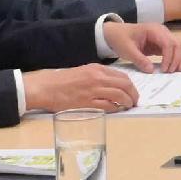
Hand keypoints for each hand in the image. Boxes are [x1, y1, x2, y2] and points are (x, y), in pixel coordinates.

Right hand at [20, 64, 138, 113]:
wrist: (45, 87)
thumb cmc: (62, 80)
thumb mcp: (83, 72)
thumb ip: (98, 76)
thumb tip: (112, 85)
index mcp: (97, 69)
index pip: (122, 76)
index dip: (131, 85)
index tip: (132, 91)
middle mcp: (97, 78)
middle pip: (125, 85)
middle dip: (133, 94)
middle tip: (135, 101)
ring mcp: (93, 91)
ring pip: (119, 96)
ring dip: (127, 102)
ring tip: (128, 106)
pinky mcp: (87, 103)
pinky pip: (108, 106)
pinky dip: (115, 108)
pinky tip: (116, 110)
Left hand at [106, 21, 180, 71]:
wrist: (114, 33)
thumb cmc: (120, 38)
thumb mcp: (127, 50)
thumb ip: (139, 60)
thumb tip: (151, 70)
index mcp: (153, 30)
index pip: (167, 43)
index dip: (169, 57)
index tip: (164, 70)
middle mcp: (161, 31)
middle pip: (177, 44)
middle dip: (177, 58)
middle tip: (172, 72)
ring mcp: (163, 37)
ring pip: (178, 46)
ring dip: (180, 58)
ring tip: (178, 71)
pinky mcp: (161, 44)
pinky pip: (173, 50)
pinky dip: (175, 59)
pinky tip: (175, 68)